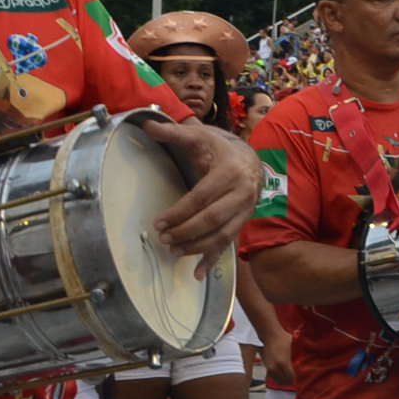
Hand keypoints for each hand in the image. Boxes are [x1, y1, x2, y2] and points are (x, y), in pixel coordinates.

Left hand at [147, 121, 264, 275]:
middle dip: (186, 232)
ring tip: (173, 251)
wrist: (251, 158)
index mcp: (231, 172)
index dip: (180, 212)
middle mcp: (243, 193)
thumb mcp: (199, 135)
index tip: (158, 222)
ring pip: (222, 235)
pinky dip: (213, 260)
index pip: (202, 197)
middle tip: (162, 239)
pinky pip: (228, 243)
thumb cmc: (220, 147)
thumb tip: (147, 124)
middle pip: (212, 219)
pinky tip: (198, 273)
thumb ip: (174, 132)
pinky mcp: (243, 221)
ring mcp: (245, 210)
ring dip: (196, 247)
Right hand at [261, 333, 294, 387]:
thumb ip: (295, 357)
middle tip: (291, 380)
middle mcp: (275, 367)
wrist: (269, 335)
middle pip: (282, 381)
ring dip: (281, 380)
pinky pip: (271, 376)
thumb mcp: (293, 347)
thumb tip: (301, 361)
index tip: (296, 378)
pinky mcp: (265, 365)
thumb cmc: (283, 339)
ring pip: (276, 380)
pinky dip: (275, 377)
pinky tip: (279, 375)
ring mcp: (269, 367)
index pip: (290, 377)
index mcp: (284, 363)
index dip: (293, 379)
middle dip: (288, 381)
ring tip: (285, 379)